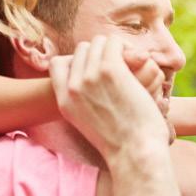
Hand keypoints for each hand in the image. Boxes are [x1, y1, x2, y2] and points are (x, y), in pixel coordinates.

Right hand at [49, 35, 169, 160]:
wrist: (135, 153)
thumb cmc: (121, 142)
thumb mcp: (87, 124)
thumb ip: (82, 103)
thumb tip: (89, 86)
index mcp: (64, 101)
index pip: (57, 64)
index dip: (78, 61)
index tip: (96, 70)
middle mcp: (73, 86)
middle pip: (82, 49)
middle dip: (101, 53)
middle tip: (119, 66)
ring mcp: (90, 76)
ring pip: (99, 42)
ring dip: (116, 49)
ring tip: (131, 64)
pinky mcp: (110, 70)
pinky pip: (115, 43)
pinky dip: (127, 48)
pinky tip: (138, 62)